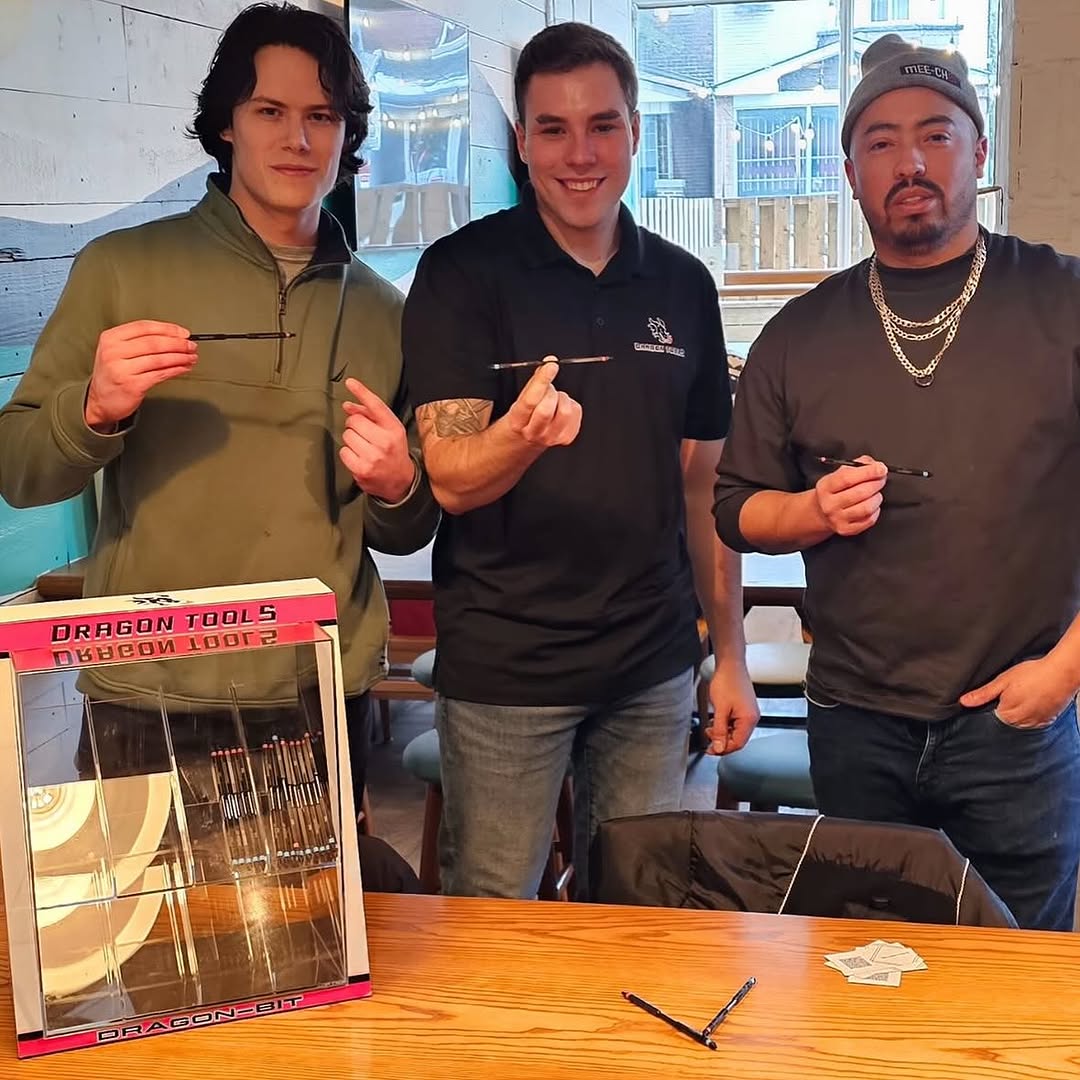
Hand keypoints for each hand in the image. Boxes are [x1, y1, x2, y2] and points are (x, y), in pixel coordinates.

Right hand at [85, 321, 197, 429]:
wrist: (99, 402)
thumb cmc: (113, 374)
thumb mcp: (117, 351)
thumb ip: (139, 342)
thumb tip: (175, 337)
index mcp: (110, 338)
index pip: (144, 327)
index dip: (168, 329)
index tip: (184, 333)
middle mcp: (114, 351)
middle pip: (154, 342)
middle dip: (178, 344)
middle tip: (192, 346)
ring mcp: (122, 369)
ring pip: (159, 358)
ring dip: (180, 357)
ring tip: (191, 357)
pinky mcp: (132, 385)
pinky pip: (160, 374)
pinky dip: (175, 370)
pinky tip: (183, 368)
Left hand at [340, 377, 415, 501]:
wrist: (401, 482)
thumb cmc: (394, 452)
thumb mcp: (390, 430)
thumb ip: (370, 416)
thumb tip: (347, 406)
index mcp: (394, 429)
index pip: (376, 406)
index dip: (361, 392)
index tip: (350, 382)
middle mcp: (385, 441)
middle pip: (354, 421)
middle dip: (355, 425)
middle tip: (364, 434)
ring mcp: (373, 457)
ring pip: (347, 436)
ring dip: (351, 440)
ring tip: (364, 448)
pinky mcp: (362, 469)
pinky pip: (343, 452)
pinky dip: (348, 454)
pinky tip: (359, 457)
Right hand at [505, 358, 581, 447]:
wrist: (525, 441)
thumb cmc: (523, 418)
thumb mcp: (520, 399)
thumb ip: (534, 382)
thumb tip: (548, 363)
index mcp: (518, 421)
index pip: (530, 400)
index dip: (542, 380)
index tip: (551, 366)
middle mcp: (534, 432)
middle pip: (547, 408)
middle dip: (549, 392)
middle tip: (546, 391)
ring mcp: (552, 437)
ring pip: (565, 410)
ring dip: (561, 398)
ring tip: (553, 400)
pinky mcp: (566, 438)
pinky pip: (576, 412)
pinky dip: (570, 405)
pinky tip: (560, 408)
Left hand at [704, 656, 760, 754]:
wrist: (730, 664)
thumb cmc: (727, 681)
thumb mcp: (720, 709)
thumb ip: (719, 730)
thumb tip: (718, 747)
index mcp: (749, 719)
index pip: (738, 744)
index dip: (723, 749)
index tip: (711, 750)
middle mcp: (752, 717)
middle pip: (737, 739)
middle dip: (722, 741)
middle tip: (708, 740)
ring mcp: (748, 713)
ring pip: (735, 731)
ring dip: (722, 733)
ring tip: (710, 728)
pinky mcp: (743, 708)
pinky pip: (735, 723)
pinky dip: (724, 725)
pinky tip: (716, 722)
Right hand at [814, 455, 886, 536]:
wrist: (820, 513)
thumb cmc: (834, 490)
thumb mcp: (839, 473)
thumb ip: (858, 466)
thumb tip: (875, 465)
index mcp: (825, 487)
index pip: (847, 478)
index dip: (868, 472)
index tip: (881, 468)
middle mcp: (829, 504)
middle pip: (860, 493)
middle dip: (876, 483)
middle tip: (881, 479)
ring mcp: (837, 518)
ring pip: (867, 507)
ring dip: (877, 498)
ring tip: (876, 493)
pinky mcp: (846, 529)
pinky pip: (869, 520)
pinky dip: (875, 511)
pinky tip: (871, 506)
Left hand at [959, 657, 1076, 728]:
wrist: (1062, 673)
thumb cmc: (1033, 674)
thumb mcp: (1003, 681)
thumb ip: (983, 694)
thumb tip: (964, 702)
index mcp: (1007, 715)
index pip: (991, 718)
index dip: (992, 706)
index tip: (997, 698)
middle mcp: (1022, 724)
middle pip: (1006, 721)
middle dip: (1005, 709)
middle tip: (1013, 693)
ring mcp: (1036, 723)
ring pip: (1020, 722)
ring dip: (1019, 712)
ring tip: (1025, 696)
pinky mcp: (1048, 720)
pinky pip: (1034, 721)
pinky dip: (1032, 713)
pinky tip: (1034, 700)